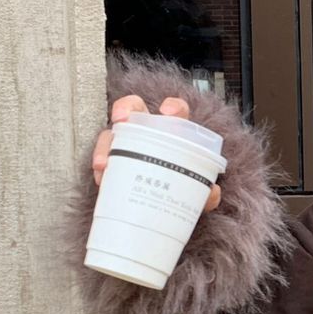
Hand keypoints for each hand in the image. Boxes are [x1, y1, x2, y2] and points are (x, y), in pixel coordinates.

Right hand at [92, 94, 222, 212]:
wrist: (161, 206)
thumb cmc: (178, 189)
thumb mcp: (193, 194)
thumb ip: (205, 194)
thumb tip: (212, 193)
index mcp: (174, 134)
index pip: (177, 111)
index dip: (174, 106)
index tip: (168, 111)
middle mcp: (148, 133)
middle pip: (135, 109)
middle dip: (124, 108)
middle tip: (120, 120)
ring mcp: (127, 144)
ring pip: (112, 134)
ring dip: (105, 146)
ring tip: (103, 164)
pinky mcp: (112, 160)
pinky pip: (102, 158)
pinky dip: (100, 167)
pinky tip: (101, 178)